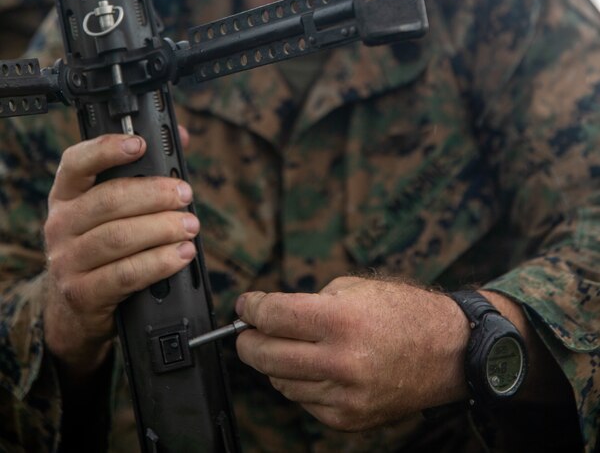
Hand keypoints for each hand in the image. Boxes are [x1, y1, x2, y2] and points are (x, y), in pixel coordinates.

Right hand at [43, 131, 198, 376]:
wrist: (75, 309)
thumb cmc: (103, 246)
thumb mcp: (111, 209)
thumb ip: (144, 171)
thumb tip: (180, 135)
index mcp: (66, 195)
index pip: (77, 162)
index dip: (107, 149)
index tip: (140, 145)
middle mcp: (60, 224)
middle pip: (109, 200)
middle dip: (154, 194)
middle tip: (185, 195)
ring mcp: (66, 261)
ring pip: (119, 237)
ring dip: (162, 229)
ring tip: (190, 226)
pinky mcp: (82, 293)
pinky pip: (125, 274)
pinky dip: (159, 263)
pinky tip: (181, 255)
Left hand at [235, 276, 469, 430]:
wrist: (446, 351)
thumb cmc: (401, 311)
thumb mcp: (354, 289)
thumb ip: (309, 303)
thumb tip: (270, 316)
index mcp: (340, 320)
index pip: (274, 317)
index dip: (252, 309)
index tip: (245, 306)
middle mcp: (341, 361)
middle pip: (266, 356)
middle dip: (249, 340)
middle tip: (248, 330)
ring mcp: (345, 396)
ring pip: (281, 383)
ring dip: (274, 364)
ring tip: (287, 346)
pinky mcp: (349, 419)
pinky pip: (305, 401)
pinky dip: (301, 384)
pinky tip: (315, 367)